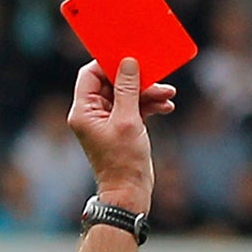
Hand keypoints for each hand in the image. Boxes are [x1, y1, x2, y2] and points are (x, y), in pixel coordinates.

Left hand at [66, 57, 175, 211]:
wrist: (130, 194)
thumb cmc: (124, 162)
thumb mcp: (128, 121)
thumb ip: (128, 89)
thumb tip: (128, 62)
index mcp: (84, 111)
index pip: (91, 74)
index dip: (109, 64)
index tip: (130, 58)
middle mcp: (92, 114)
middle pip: (112, 83)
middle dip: (136, 80)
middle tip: (156, 76)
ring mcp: (107, 121)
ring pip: (127, 95)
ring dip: (148, 93)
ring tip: (168, 95)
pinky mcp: (122, 128)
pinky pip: (135, 108)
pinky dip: (149, 106)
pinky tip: (166, 107)